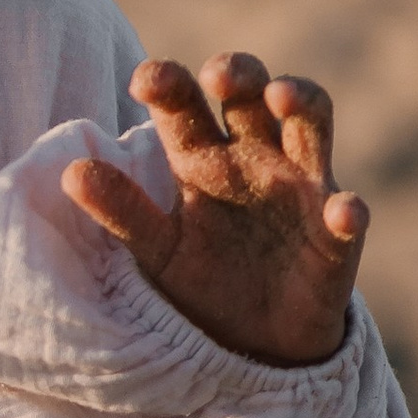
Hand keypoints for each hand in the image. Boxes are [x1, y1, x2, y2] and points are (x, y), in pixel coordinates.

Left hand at [64, 54, 368, 369]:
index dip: (169, 84)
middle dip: (239, 73)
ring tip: (282, 97)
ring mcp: (301, 189)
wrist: (256, 345)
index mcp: (202, 156)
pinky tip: (342, 212)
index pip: (185, 104)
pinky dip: (347, 211)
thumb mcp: (157, 248)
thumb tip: (70, 173)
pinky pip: (348, 215)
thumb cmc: (202, 278)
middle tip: (217, 74)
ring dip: (303, 104)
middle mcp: (255, 157)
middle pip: (251, 94)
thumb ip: (121, 211)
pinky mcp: (336, 236)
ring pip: (311, 127)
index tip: (146, 80)